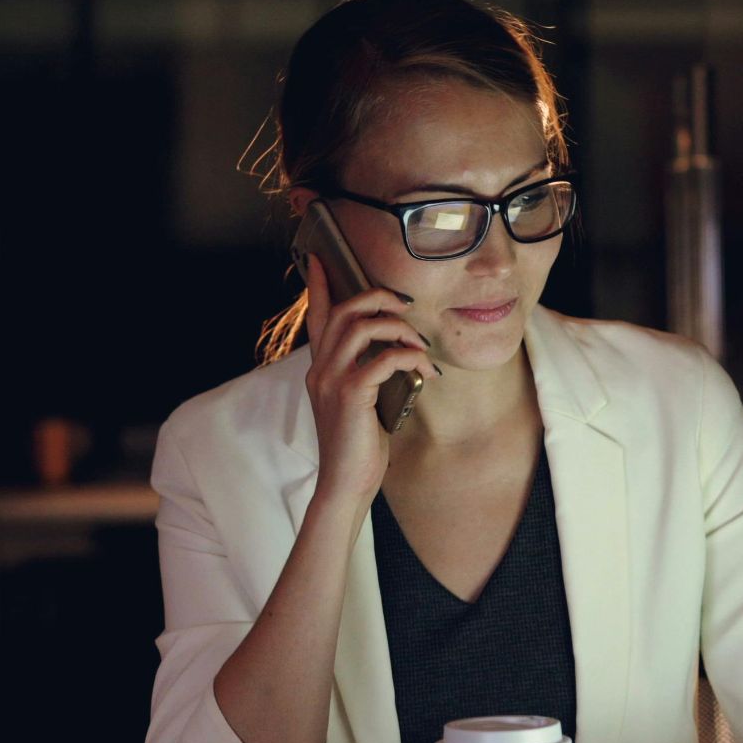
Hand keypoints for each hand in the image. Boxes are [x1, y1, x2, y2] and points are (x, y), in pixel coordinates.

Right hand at [300, 254, 436, 501]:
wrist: (346, 484)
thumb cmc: (358, 446)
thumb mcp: (360, 404)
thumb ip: (365, 375)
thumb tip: (394, 354)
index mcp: (320, 369)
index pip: (316, 318)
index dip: (318, 286)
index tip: (319, 258)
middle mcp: (320, 369)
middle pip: (341, 311)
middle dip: (375, 297)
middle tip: (405, 303)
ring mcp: (332, 381)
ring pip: (360, 327)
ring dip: (397, 327)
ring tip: (419, 343)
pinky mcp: (350, 396)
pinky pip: (382, 359)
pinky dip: (409, 357)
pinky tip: (425, 369)